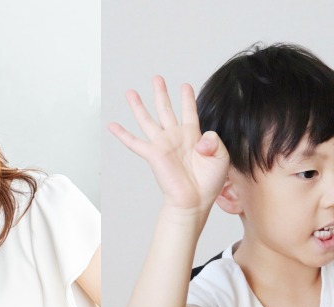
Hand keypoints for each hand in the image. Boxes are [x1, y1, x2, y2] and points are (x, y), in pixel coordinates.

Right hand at [108, 76, 229, 212]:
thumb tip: (202, 137)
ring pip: (147, 120)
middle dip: (160, 93)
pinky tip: (112, 125)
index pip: (189, 112)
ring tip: (130, 92)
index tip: (185, 85)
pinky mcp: (153, 154)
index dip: (187, 98)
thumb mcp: (221, 157)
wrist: (195, 201)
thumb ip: (215, 142)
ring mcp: (162, 145)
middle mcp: (175, 137)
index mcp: (193, 136)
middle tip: (156, 78)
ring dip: (138, 106)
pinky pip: (134, 142)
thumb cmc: (209, 183)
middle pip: (165, 109)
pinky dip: (122, 134)